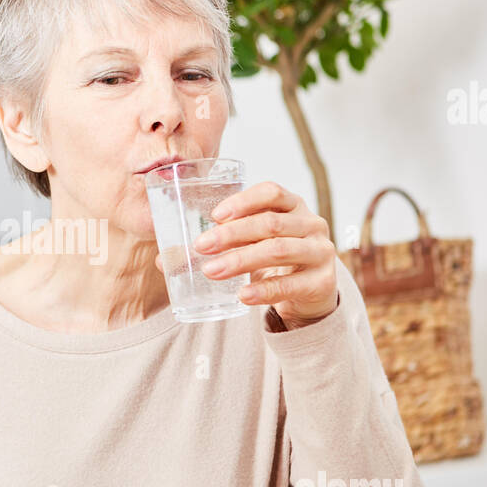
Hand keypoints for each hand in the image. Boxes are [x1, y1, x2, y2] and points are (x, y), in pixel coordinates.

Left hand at [186, 180, 337, 327]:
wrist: (309, 294)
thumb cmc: (273, 261)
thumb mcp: (249, 245)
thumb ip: (217, 245)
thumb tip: (163, 259)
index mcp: (293, 205)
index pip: (272, 192)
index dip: (244, 200)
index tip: (214, 215)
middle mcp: (310, 224)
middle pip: (270, 222)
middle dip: (232, 234)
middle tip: (201, 246)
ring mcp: (320, 251)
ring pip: (278, 250)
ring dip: (241, 260)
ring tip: (212, 270)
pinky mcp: (322, 282)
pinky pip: (290, 284)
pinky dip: (263, 289)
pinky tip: (242, 295)